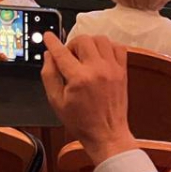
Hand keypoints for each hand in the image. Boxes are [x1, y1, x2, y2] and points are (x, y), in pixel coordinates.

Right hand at [41, 34, 136, 165]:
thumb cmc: (81, 122)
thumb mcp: (56, 102)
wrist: (107, 135)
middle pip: (82, 40)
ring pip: (100, 39)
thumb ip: (49, 75)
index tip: (48, 36)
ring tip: (84, 55)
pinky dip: (107, 47)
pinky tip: (100, 56)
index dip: (52, 42)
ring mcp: (112, 69)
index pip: (61, 52)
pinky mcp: (122, 71)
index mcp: (79, 79)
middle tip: (69, 57)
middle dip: (71, 44)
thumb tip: (48, 56)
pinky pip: (118, 47)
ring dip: (89, 43)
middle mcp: (97, 70)